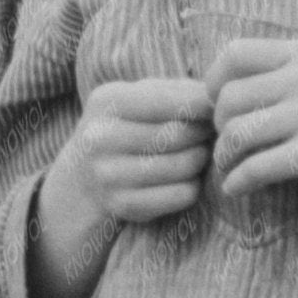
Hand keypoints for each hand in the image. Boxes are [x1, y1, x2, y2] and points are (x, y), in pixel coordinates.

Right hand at [66, 76, 215, 225]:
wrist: (83, 173)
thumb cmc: (127, 125)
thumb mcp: (138, 96)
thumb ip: (176, 91)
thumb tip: (214, 97)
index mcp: (107, 102)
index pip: (168, 101)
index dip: (200, 105)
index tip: (213, 108)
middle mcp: (101, 138)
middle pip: (179, 134)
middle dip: (203, 133)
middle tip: (208, 133)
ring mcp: (109, 175)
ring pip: (184, 166)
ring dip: (200, 159)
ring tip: (197, 153)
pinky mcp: (123, 205)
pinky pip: (181, 195)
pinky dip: (192, 186)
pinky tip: (185, 178)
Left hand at [206, 35, 297, 210]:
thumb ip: (280, 73)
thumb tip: (220, 91)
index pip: (234, 53)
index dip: (213, 80)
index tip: (218, 104)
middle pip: (229, 98)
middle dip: (218, 125)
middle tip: (229, 141)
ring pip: (237, 133)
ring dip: (223, 156)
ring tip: (229, 166)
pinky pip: (257, 167)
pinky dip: (238, 181)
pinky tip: (237, 188)